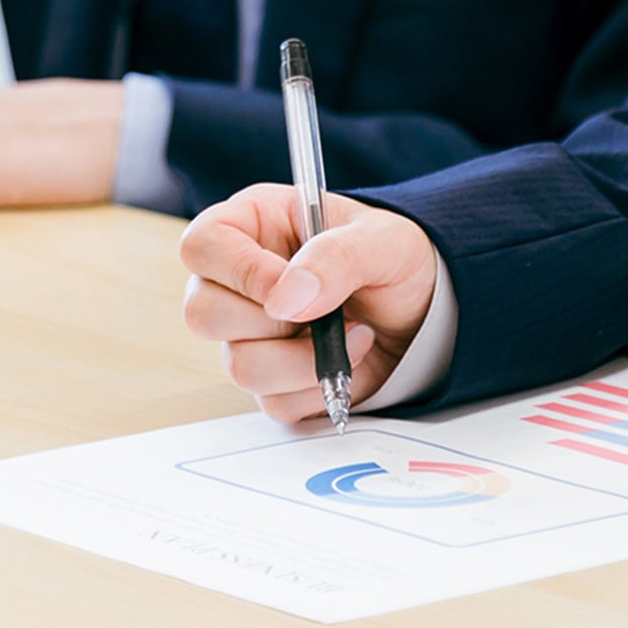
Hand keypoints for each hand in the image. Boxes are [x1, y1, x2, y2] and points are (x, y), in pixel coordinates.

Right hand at [180, 184, 440, 421]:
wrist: (425, 309)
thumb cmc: (396, 258)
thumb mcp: (384, 241)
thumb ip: (337, 256)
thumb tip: (285, 298)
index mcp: (255, 225)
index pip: (202, 245)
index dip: (238, 269)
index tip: (288, 284)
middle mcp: (239, 280)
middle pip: (203, 313)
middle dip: (274, 321)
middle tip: (327, 309)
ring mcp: (249, 334)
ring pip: (239, 365)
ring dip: (306, 359)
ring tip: (354, 333)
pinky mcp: (272, 381)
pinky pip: (274, 402)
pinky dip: (319, 388)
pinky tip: (348, 360)